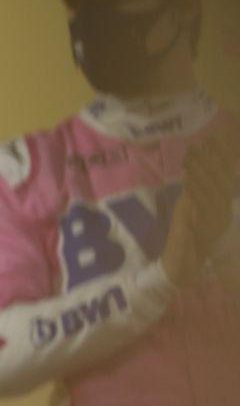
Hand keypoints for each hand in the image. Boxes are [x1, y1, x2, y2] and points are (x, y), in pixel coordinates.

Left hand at [161, 133, 238, 288]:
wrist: (182, 266)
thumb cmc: (184, 237)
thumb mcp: (190, 209)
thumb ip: (195, 191)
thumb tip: (194, 169)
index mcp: (220, 206)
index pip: (225, 178)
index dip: (223, 159)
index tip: (214, 139)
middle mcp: (223, 212)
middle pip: (223, 180)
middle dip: (215, 159)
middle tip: (205, 140)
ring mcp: (217, 220)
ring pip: (214, 190)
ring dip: (204, 170)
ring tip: (195, 152)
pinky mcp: (206, 228)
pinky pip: (203, 205)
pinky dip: (196, 190)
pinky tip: (189, 178)